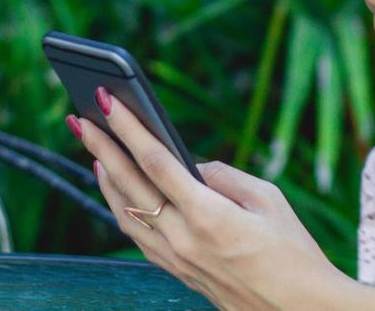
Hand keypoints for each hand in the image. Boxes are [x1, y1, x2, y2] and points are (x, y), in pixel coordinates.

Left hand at [73, 87, 349, 310]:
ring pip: (125, 213)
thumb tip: (191, 166)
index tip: (107, 102)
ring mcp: (176, 260)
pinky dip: (121, 206)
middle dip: (102, 148)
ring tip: (94, 148)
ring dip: (106, 178)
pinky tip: (118, 189)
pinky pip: (138, 235)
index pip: (156, 162)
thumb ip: (224, 176)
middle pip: (130, 186)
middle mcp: (183, 240)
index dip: (128, 129)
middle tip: (80, 119)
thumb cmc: (294, 253)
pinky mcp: (177, 272)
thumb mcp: (268, 199)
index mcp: (208, 216)